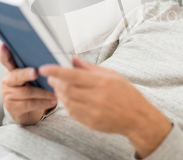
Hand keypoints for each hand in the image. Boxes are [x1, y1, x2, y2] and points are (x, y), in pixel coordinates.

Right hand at [0, 44, 57, 124]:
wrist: (26, 112)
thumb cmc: (32, 89)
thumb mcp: (33, 78)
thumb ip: (37, 68)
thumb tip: (52, 61)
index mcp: (13, 70)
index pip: (6, 60)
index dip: (4, 53)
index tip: (4, 46)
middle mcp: (8, 81)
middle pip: (17, 76)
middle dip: (26, 74)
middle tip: (36, 72)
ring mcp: (8, 95)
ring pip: (26, 92)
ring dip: (43, 93)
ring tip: (55, 93)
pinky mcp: (12, 107)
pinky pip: (29, 104)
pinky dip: (43, 103)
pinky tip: (52, 101)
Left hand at [39, 57, 171, 157]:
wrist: (137, 118)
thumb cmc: (126, 94)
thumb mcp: (112, 75)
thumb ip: (90, 68)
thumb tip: (73, 59)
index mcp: (102, 82)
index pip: (73, 75)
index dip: (56, 71)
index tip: (44, 67)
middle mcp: (97, 97)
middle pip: (66, 89)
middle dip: (55, 82)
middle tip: (51, 77)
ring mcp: (93, 112)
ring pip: (67, 101)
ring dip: (59, 93)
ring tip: (59, 87)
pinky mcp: (91, 123)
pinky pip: (72, 112)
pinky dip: (67, 104)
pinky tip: (69, 98)